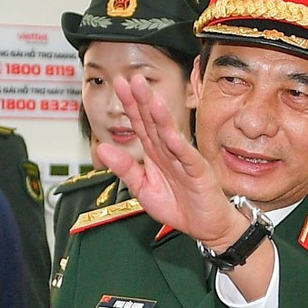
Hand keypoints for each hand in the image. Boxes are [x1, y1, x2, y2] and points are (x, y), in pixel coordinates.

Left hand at [95, 75, 241, 245]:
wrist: (206, 227)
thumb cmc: (179, 206)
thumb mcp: (143, 189)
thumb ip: (124, 169)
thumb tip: (101, 149)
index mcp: (155, 153)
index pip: (141, 124)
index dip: (130, 105)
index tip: (119, 85)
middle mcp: (169, 152)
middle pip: (154, 123)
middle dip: (143, 102)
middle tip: (133, 80)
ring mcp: (185, 160)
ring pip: (170, 135)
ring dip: (161, 117)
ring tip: (151, 99)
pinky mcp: (199, 173)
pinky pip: (187, 158)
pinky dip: (178, 145)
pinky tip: (170, 133)